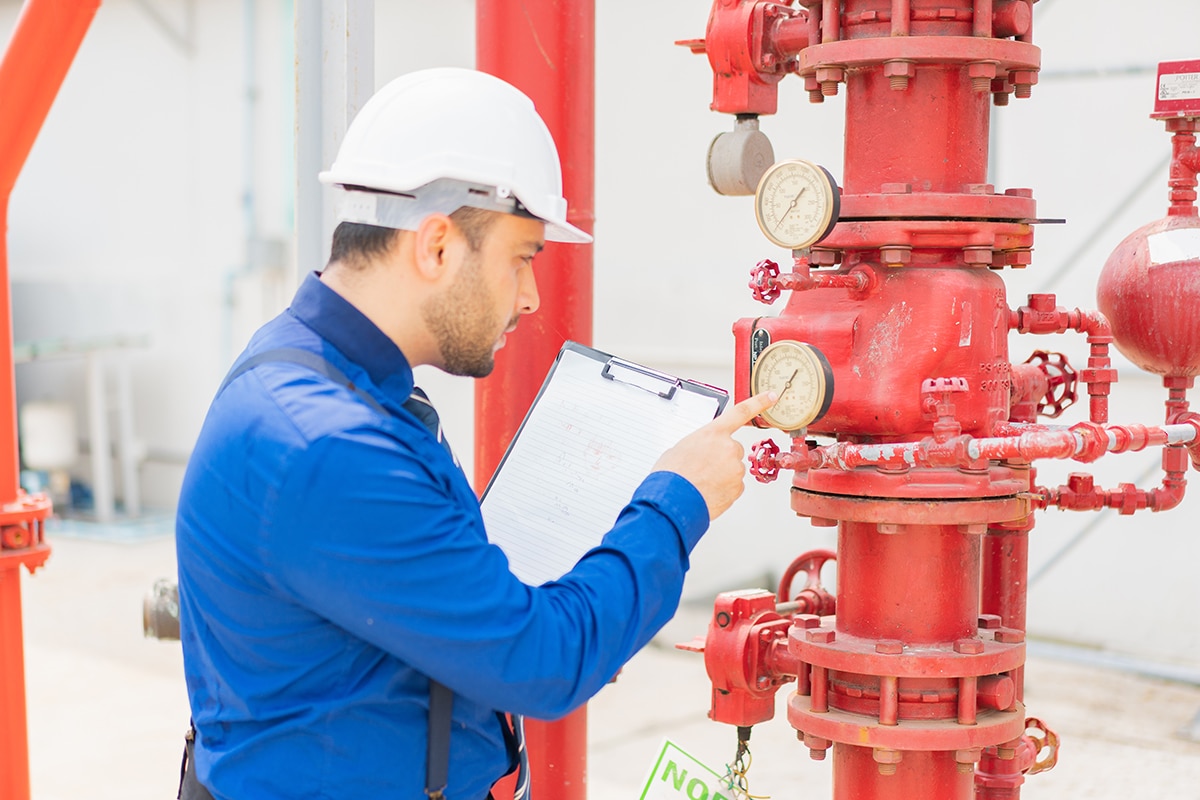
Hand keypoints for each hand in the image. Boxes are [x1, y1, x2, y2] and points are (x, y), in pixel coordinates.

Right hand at [653, 391, 777, 520]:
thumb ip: (698, 445)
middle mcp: (728, 448)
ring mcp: (736, 469)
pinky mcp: (738, 488)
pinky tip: (708, 491)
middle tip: (702, 467)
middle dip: (721, 457)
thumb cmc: (672, 475)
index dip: (759, 402)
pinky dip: (723, 490)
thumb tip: (700, 452)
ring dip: (721, 475)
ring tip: (701, 482)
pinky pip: (733, 486)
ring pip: (733, 470)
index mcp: (713, 433)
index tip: (771, 397)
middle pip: (733, 449)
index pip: (741, 412)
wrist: (674, 501)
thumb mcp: (679, 448)